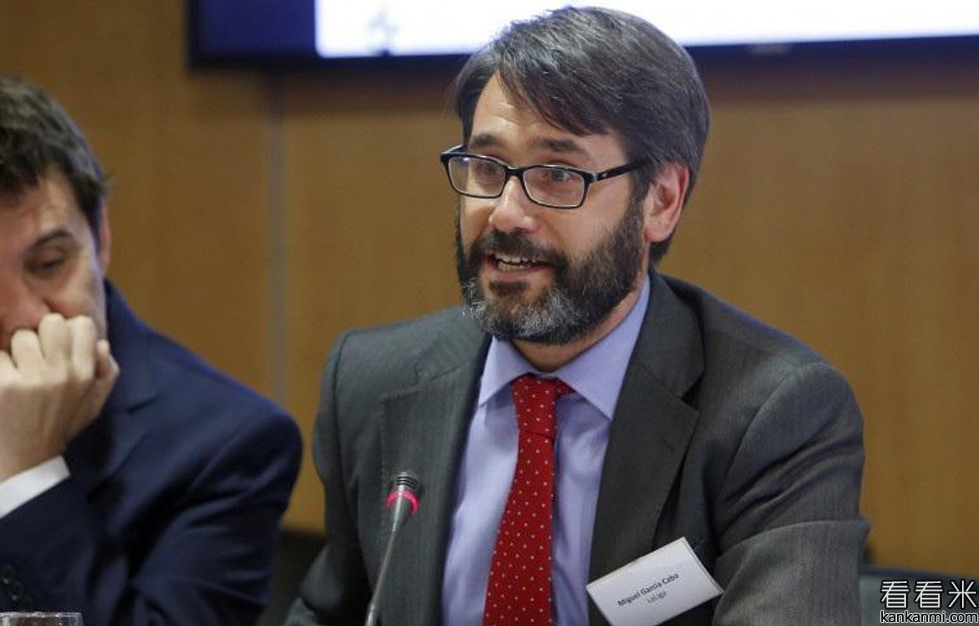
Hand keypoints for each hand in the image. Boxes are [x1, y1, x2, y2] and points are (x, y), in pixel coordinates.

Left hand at [0, 313, 119, 480]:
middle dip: (41, 335)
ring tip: (18, 373)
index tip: (58, 348)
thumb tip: (101, 344)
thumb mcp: (94, 405)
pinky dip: (0, 366)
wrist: (25, 462)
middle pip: (51, 323)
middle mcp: (62, 374)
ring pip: (21, 337)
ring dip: (15, 352)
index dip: (68, 332)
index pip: (82, 325)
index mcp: (86, 375)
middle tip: (35, 357)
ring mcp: (32, 379)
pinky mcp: (3, 384)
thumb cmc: (59, 428)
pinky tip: (5, 382)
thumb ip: (106, 373)